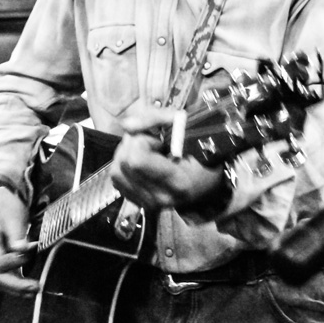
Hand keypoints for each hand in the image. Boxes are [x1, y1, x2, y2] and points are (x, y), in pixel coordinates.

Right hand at [0, 187, 38, 293]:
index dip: (17, 261)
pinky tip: (29, 288)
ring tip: (35, 291)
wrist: (0, 200)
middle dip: (16, 285)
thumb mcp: (13, 215)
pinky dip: (16, 283)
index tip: (34, 250)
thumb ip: (16, 234)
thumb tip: (24, 250)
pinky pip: (5, 276)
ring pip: (0, 280)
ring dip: (17, 288)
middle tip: (36, 288)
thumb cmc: (6, 206)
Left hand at [109, 105, 223, 211]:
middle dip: (135, 144)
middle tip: (154, 144)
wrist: (208, 182)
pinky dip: (125, 165)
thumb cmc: (203, 154)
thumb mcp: (187, 129)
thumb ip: (155, 120)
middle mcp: (160, 197)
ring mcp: (147, 203)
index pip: (136, 159)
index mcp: (178, 182)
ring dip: (127, 154)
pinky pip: (116, 178)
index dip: (144, 141)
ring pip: (115, 170)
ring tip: (147, 152)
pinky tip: (142, 162)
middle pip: (123, 161)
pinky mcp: (137, 201)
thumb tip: (126, 124)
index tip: (159, 141)